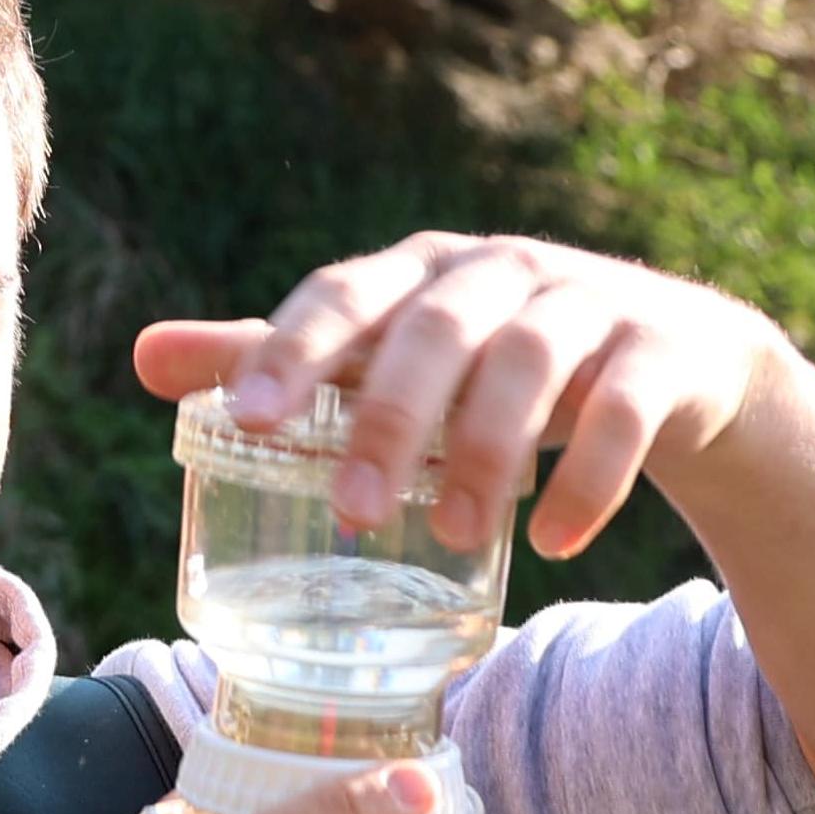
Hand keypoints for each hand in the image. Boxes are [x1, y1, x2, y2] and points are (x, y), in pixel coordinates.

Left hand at [131, 234, 799, 561]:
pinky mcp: (662, 354)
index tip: (251, 417)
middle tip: (352, 509)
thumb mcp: (395, 359)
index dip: (298, 347)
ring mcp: (591, 304)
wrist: (673, 363)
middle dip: (390, 417)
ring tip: (452, 538)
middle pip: (437, 329)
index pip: (346, 290)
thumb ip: (286, 361)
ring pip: (532, 364)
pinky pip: (627, 412)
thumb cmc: (499, 363)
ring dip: (486, 453)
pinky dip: (591, 480)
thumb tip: (140, 359)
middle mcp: (503, 271)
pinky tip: (552, 542)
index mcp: (423, 271)